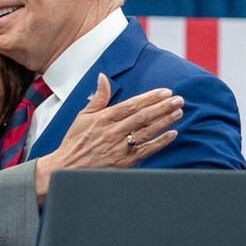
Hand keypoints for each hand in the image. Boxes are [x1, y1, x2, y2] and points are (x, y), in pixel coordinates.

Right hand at [34, 73, 182, 202]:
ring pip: (146, 132)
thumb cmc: (75, 141)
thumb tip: (103, 77)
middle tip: (178, 99)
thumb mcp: (82, 116)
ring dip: (164, 121)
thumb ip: (98, 97)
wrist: (67, 167)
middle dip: (162, 107)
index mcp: (103, 118)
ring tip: (178, 112)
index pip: (131, 105)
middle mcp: (112, 132)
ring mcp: (119, 148)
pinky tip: (172, 134)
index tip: (165, 91)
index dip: (149, 98)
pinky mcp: (124, 162)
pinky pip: (145, 150)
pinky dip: (160, 142)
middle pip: (142, 117)